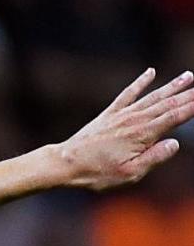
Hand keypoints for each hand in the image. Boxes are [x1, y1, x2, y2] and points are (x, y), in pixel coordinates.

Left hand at [54, 69, 193, 190]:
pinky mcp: (109, 114)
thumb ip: (154, 158)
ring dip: (172, 85)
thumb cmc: (96, 173)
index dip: (193, 106)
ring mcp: (121, 115)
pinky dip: (140, 82)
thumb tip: (174, 144)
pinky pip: (127, 94)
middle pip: (168, 103)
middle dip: (189, 94)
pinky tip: (150, 72)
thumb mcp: (129, 174)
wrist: (64, 164)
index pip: (176, 116)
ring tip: (189, 76)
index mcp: (143, 134)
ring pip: (152, 96)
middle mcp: (135, 120)